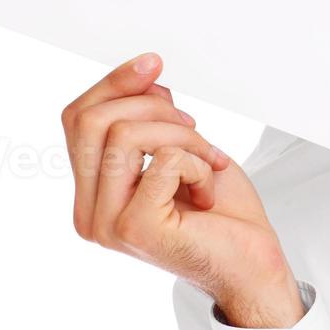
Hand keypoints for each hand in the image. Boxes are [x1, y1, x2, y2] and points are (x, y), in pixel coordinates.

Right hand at [60, 53, 305, 327]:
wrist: (253, 263)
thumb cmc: (221, 212)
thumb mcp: (179, 148)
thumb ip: (148, 117)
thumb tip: (142, 73)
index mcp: (91, 194)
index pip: (77, 119)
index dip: (114, 83)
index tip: (154, 65)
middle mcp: (89, 214)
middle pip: (91, 121)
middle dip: (151, 104)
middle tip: (193, 124)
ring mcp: (108, 225)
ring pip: (125, 134)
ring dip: (183, 135)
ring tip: (207, 160)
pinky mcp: (137, 229)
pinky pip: (164, 160)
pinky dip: (198, 162)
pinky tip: (208, 188)